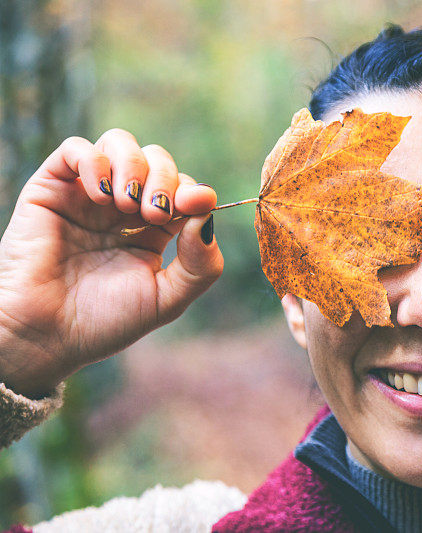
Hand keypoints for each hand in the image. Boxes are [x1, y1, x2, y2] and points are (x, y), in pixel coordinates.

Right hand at [0, 129, 223, 396]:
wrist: (46, 335)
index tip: (192, 205)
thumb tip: (208, 214)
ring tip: (126, 204)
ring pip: (120, 143)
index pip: (185, 188)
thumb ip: (200, 263)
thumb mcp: (168, 299)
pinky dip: (96, 162)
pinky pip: (76, 149)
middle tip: (154, 214)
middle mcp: (124, 207)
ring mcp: (88, 195)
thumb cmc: (106, 321)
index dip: (194, 191)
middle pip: (157, 159)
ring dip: (133, 166)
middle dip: (164, 178)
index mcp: (154, 230)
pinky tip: (101, 195)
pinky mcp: (52, 189)